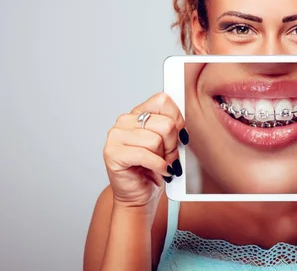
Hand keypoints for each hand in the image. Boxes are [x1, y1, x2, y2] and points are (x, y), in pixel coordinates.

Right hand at [103, 92, 187, 209]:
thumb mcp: (168, 143)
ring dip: (165, 158)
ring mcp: (116, 136)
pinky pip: (146, 155)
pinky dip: (158, 166)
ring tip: (162, 165)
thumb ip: (173, 127)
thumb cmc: (154, 169)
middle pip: (165, 124)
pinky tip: (160, 171)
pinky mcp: (113, 153)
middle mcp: (125, 121)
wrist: (139, 195)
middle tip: (170, 157)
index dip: (177, 120)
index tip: (180, 134)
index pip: (163, 101)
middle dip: (173, 145)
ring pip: (156, 141)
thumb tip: (183, 124)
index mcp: (138, 113)